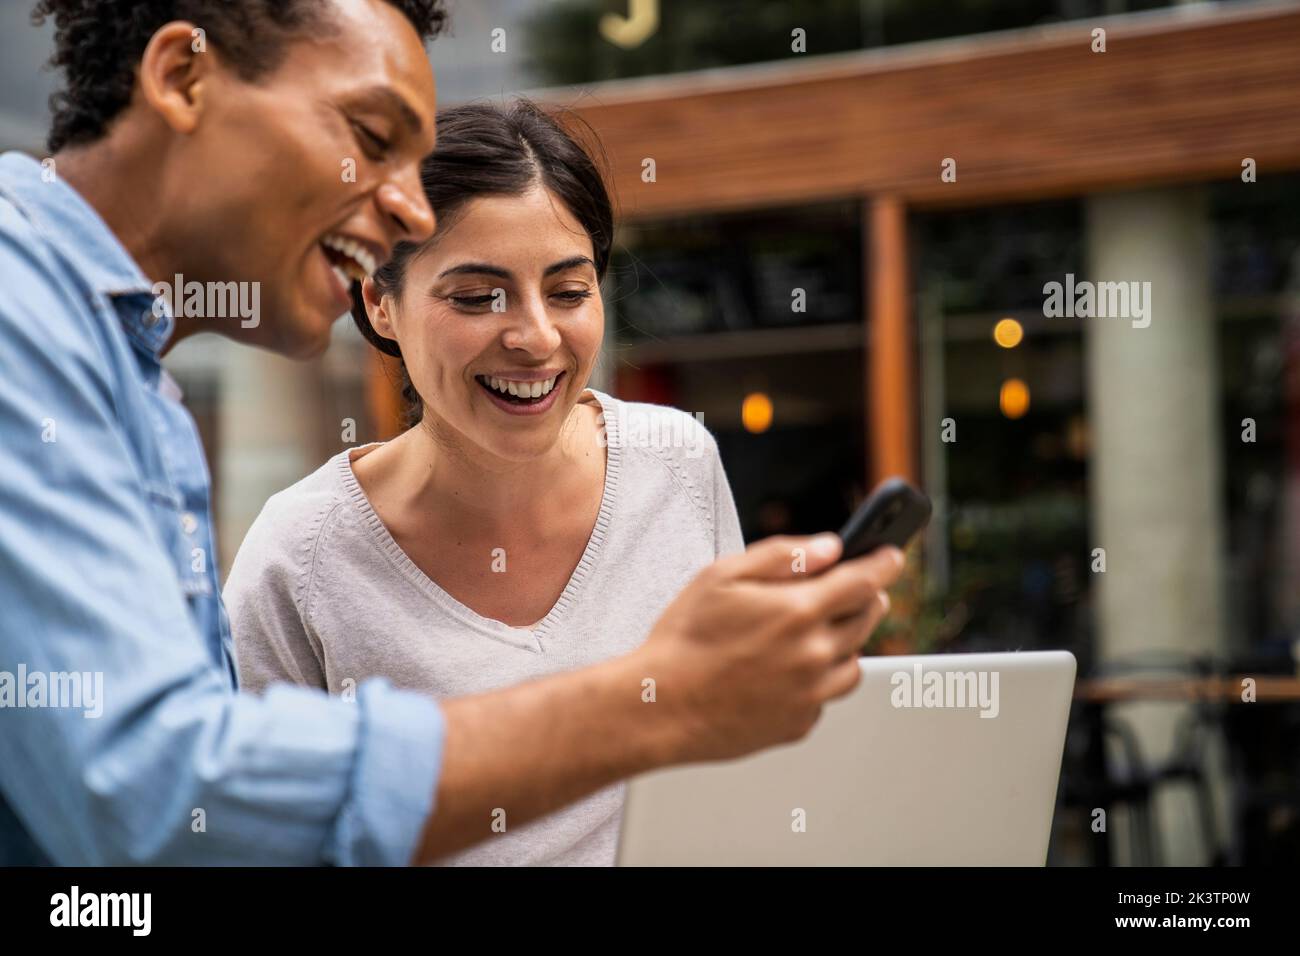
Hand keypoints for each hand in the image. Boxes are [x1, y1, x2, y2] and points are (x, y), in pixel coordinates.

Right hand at [632, 533, 904, 763]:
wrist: (660, 706)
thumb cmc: (684, 638)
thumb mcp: (723, 576)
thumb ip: (782, 555)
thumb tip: (829, 546)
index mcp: (799, 611)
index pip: (864, 581)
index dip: (883, 564)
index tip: (892, 556)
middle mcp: (814, 655)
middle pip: (867, 620)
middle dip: (863, 599)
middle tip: (846, 590)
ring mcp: (810, 694)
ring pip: (853, 662)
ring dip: (842, 641)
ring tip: (806, 633)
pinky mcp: (799, 723)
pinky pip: (825, 695)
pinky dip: (816, 679)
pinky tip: (782, 669)